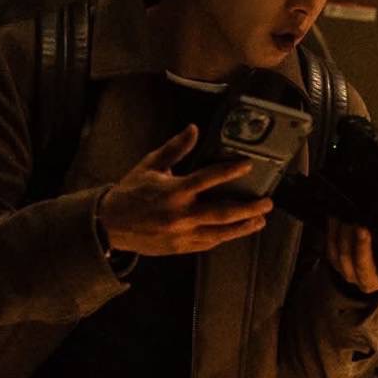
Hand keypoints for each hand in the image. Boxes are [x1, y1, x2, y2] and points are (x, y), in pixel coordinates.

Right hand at [99, 125, 271, 255]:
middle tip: (266, 203)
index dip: (230, 171)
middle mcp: (180, 214)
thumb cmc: (131, 192)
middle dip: (248, 208)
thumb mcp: (150, 165)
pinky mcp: (180, 247)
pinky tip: (237, 230)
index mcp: (174, 191)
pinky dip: (224, 236)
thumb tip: (193, 129)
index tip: (248, 165)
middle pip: (222, 212)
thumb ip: (175, 148)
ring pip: (220, 233)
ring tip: (260, 220)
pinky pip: (208, 243)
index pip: (207, 178)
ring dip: (243, 227)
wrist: (110, 225)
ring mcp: (182, 234)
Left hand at [325, 217, 377, 295]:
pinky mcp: (337, 266)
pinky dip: (333, 232)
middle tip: (362, 228)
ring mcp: (351, 276)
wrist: (371, 264)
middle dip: (362, 248)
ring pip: (345, 258)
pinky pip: (332, 250)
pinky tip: (337, 217)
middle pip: (364, 270)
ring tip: (348, 217)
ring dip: (345, 236)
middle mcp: (371, 282)